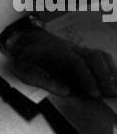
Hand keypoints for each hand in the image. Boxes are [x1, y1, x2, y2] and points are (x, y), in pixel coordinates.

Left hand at [0, 21, 116, 99]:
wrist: (25, 40)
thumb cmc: (25, 57)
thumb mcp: (25, 71)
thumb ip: (44, 81)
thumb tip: (66, 91)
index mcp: (56, 53)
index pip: (77, 63)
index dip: (88, 78)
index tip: (95, 94)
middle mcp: (71, 48)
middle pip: (93, 57)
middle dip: (104, 76)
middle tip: (111, 94)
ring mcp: (78, 48)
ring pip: (99, 55)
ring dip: (110, 71)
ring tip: (115, 89)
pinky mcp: (81, 52)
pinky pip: (99, 56)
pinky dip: (109, 66)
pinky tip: (113, 79)